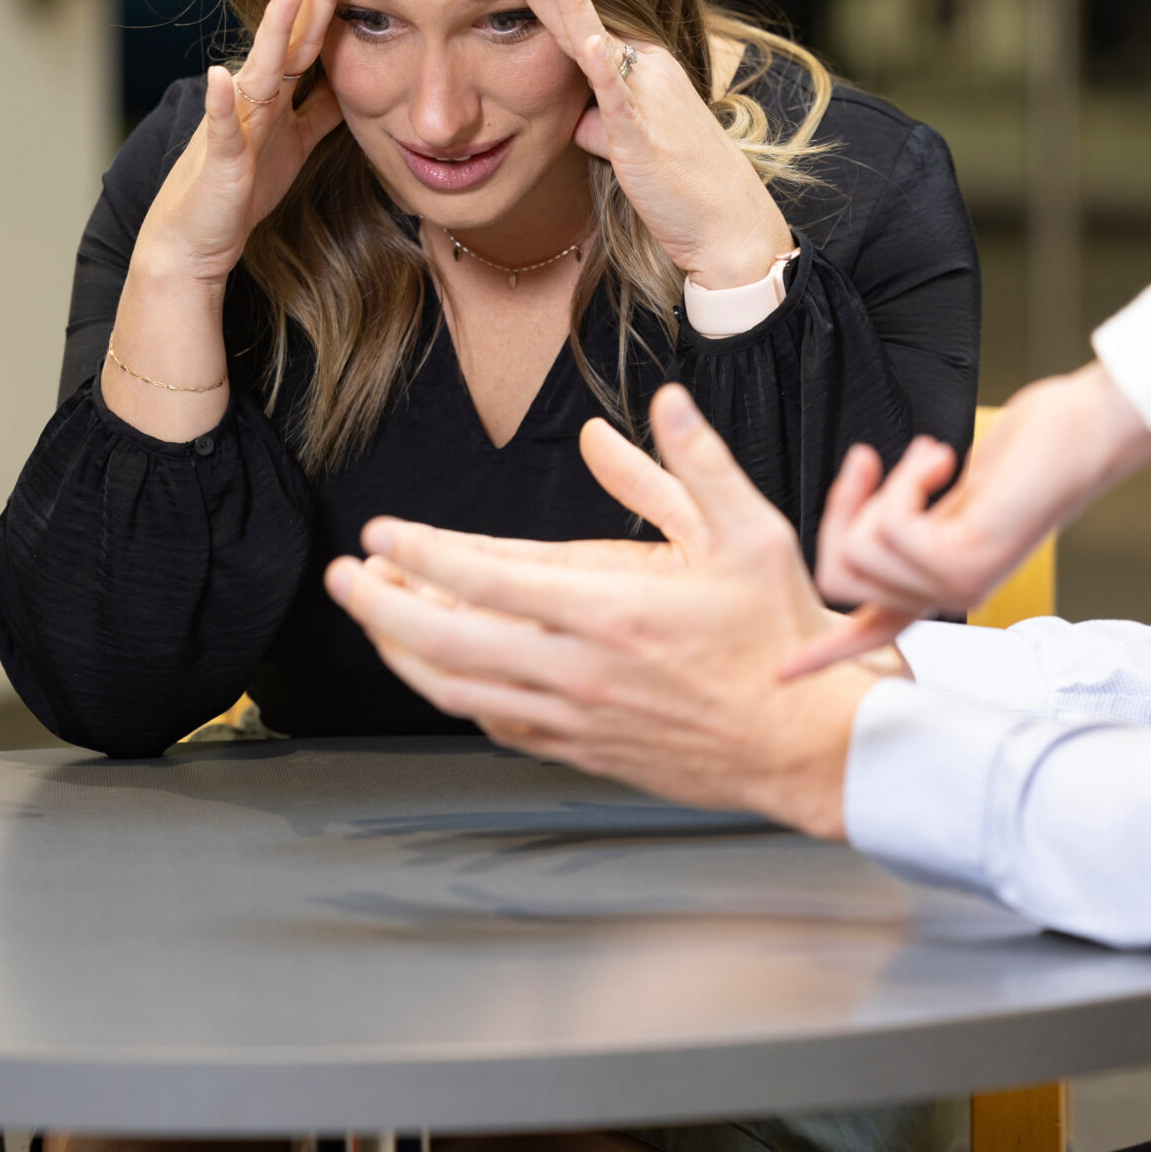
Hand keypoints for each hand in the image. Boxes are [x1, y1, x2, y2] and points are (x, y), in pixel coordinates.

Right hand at [133, 0, 352, 289]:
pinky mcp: (223, 161)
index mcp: (272, 95)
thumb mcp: (294, 145)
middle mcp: (251, 99)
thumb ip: (318, 112)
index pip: (303, 37)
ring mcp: (235, 125)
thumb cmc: (240, 191)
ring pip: (259, 69)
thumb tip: (349, 81)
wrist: (194, 241)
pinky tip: (220, 76)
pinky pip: (223, 128)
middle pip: (286, 38)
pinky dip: (221, 102)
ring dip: (274, 28)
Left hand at [326, 385, 867, 838]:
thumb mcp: (751, 534)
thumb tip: (660, 403)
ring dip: (404, 654)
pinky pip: (495, 723)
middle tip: (345, 577)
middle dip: (384, 608)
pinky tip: (438, 670)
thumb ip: (693, 466)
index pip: (490, 580)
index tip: (382, 535)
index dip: (424, 556)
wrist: (805, 745)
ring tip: (372, 619)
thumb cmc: (778, 636)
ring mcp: (576, 717)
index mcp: (613, 612)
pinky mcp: (581, 749)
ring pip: (461, 691)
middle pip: (451, 643)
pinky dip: (455, 695)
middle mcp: (581, 670)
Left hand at [501, 0, 791, 289]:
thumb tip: (576, 121)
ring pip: (600, 41)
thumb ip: (600, 124)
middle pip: (586, 20)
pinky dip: (604, 66)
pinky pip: (620, 95)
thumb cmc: (679, 186)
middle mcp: (648, 70)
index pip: (587, 24)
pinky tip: (588, 40)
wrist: (727, 225)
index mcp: (644, 69)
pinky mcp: (643, 134)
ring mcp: (647, 98)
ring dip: (572, 2)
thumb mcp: (628, 146)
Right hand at [785, 361, 1150, 676]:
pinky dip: (906, 478)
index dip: (821, 652)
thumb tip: (856, 525)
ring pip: (861, 547)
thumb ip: (900, 524)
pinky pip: (892, 526)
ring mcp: (956, 584)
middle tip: (870, 464)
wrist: (1079, 434)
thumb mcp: (942, 497)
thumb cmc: (1020, 455)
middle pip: (839, 575)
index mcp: (935, 583)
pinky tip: (940, 459)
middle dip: (840, 511)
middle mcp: (945, 594)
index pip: (868, 629)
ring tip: (930, 459)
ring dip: (885, 486)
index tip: (782, 674)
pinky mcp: (966, 561)